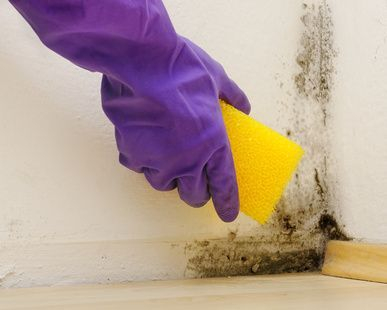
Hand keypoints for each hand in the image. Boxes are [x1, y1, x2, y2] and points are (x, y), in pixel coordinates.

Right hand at [101, 37, 249, 221]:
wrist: (139, 61)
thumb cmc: (181, 68)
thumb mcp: (217, 79)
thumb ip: (233, 97)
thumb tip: (243, 106)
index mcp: (213, 144)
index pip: (224, 186)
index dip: (227, 204)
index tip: (227, 214)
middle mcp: (186, 161)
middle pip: (192, 196)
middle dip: (197, 192)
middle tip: (197, 179)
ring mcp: (156, 161)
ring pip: (164, 185)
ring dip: (171, 177)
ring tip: (171, 159)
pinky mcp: (131, 154)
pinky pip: (140, 167)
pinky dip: (145, 161)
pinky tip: (147, 144)